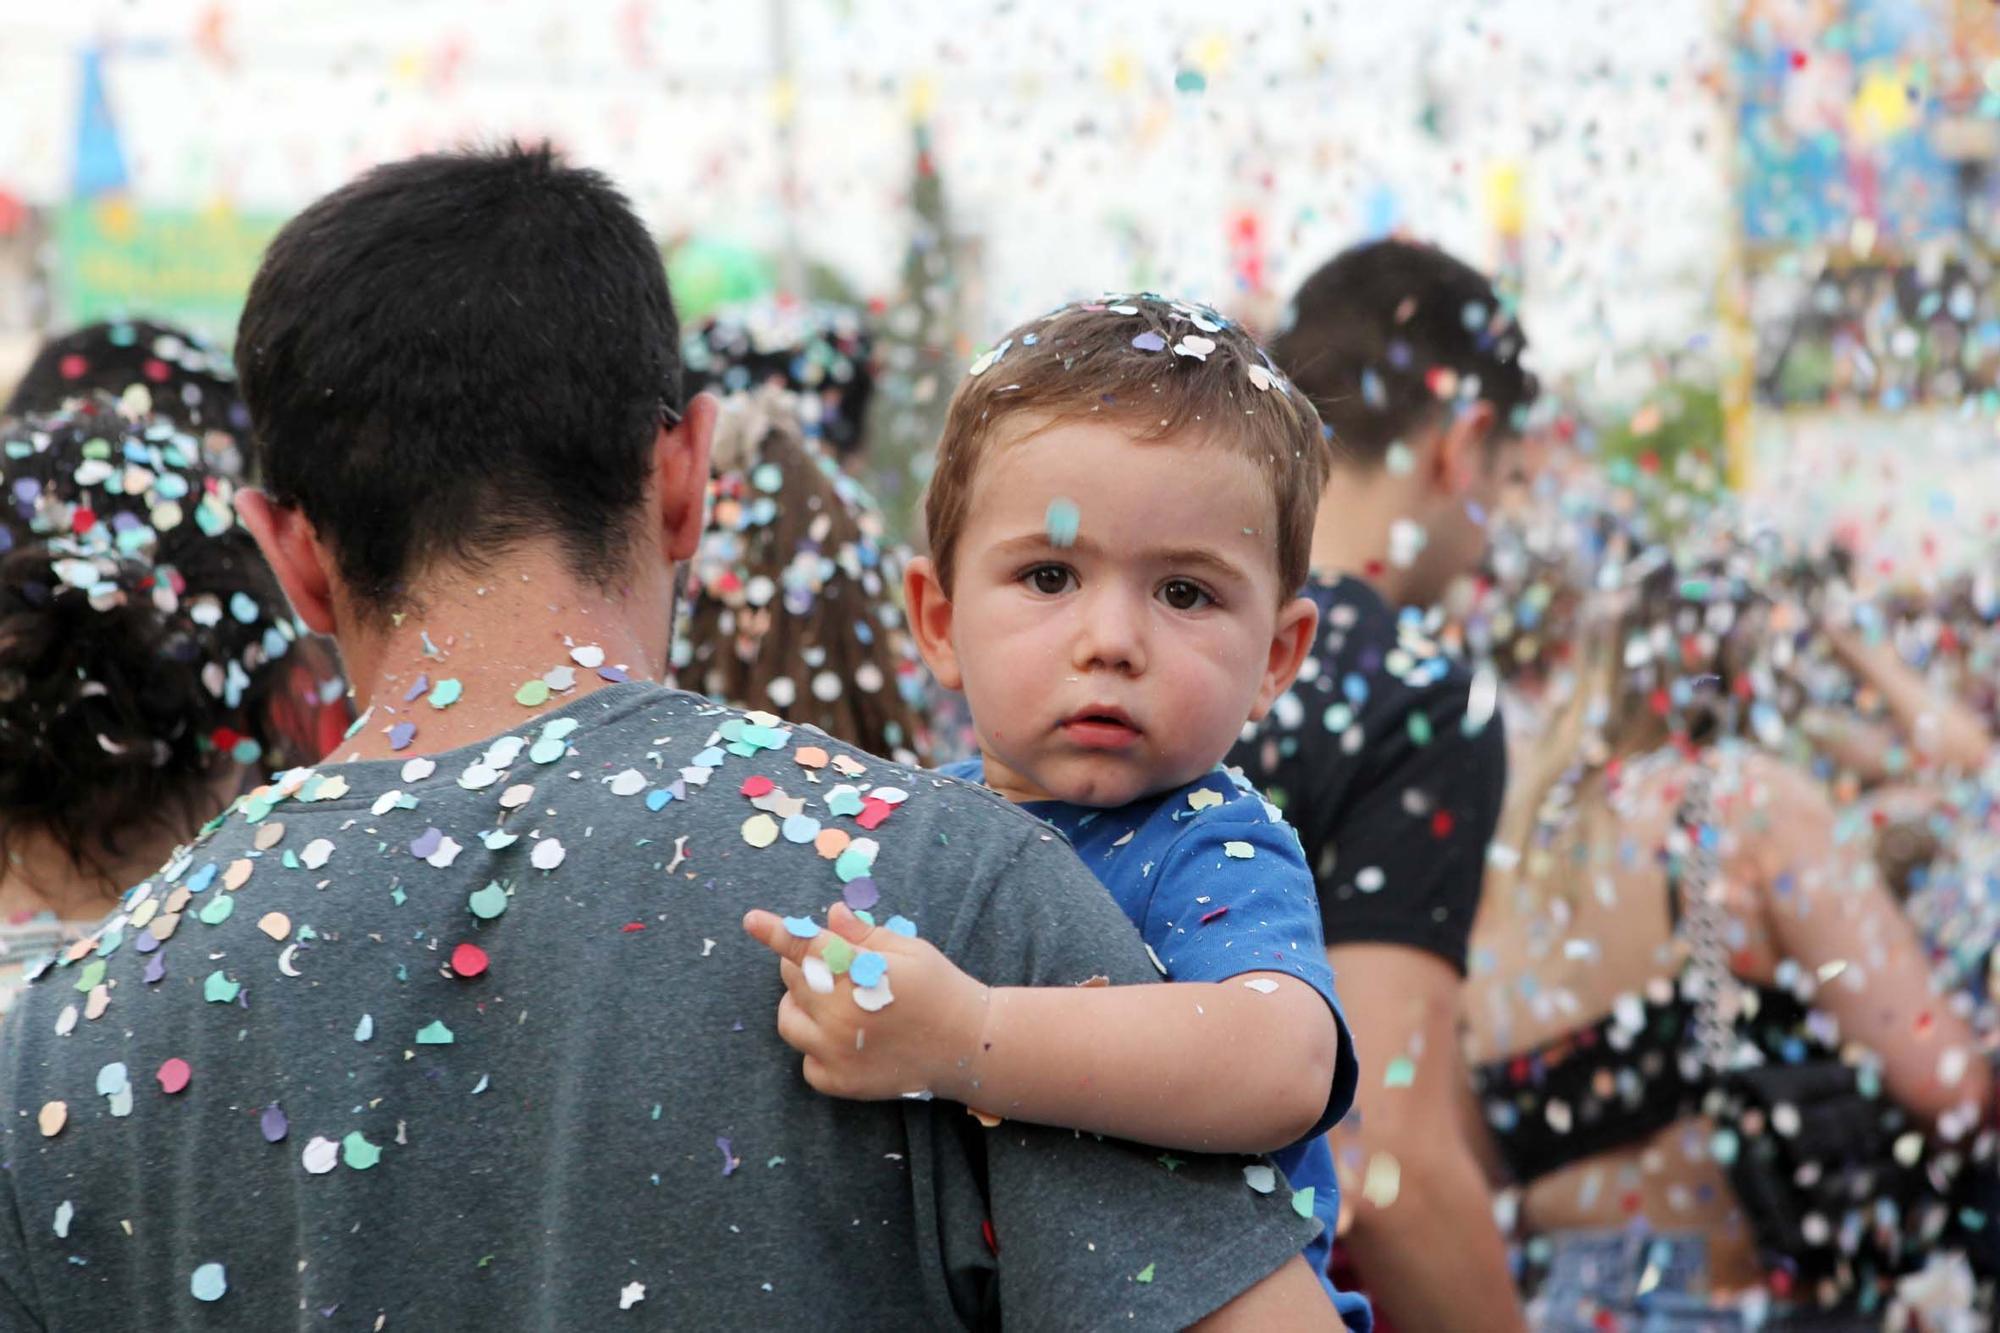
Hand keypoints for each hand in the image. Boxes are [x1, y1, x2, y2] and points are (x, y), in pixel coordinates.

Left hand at [742, 903, 990, 1102]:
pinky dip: (814, 1046)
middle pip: (794, 978)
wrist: (967, 1047)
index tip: (751, 920)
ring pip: (788, 1019)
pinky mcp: (839, 1083)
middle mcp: (841, 1015)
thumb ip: (865, 934)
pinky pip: (804, 1061)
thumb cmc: (940, 989)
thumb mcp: (910, 950)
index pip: (807, 947)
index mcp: (861, 974)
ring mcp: (836, 1052)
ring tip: (829, 1001)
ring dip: (800, 1004)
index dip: (777, 931)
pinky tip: (841, 1038)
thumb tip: (829, 915)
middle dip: (806, 964)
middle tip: (833, 965)